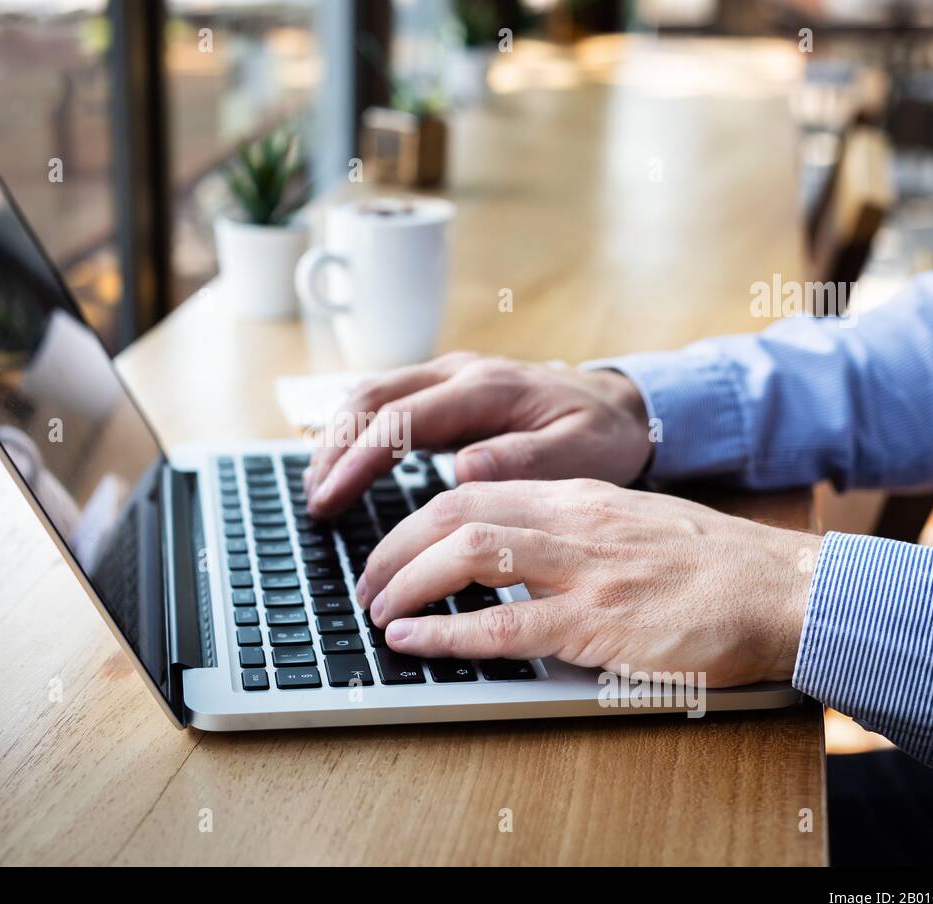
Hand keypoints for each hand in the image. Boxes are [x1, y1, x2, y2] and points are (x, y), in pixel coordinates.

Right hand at [305, 352, 651, 516]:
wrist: (620, 405)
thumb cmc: (601, 436)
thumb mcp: (580, 455)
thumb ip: (524, 461)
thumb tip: (464, 470)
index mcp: (485, 389)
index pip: (400, 418)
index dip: (358, 458)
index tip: (330, 498)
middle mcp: (458, 372)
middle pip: (370, 397)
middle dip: (332, 448)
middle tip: (313, 501)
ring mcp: (448, 375)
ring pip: (370, 393)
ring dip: (336, 437)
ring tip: (317, 489)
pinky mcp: (445, 389)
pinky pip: (385, 400)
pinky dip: (355, 430)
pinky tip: (342, 466)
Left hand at [355, 480, 817, 686]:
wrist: (785, 589)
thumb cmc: (713, 566)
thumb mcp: (631, 525)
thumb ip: (571, 530)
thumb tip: (510, 549)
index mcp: (579, 498)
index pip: (473, 490)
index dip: (416, 519)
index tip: (390, 546)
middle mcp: (573, 522)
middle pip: (453, 512)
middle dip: (394, 546)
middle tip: (366, 582)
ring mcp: (586, 571)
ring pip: (468, 554)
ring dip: (406, 582)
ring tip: (377, 610)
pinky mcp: (602, 625)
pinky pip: (506, 625)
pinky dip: (446, 632)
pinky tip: (413, 640)